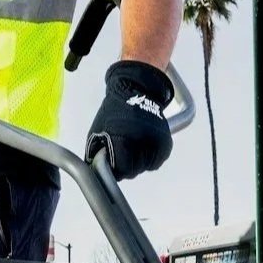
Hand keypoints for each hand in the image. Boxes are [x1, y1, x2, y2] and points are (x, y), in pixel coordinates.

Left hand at [86, 61, 173, 181]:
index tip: (113, 163)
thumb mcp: (98, 130)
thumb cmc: (116, 109)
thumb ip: (97, 153)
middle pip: (134, 170)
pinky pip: (156, 161)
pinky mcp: (166, 145)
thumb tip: (98, 171)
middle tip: (123, 151)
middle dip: (127, 165)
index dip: (116, 168)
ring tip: (134, 146)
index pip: (122, 169)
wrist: (139, 90)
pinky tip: (143, 145)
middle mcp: (144, 143)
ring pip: (145, 167)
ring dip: (139, 161)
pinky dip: (149, 157)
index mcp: (125, 139)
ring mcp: (157, 145)